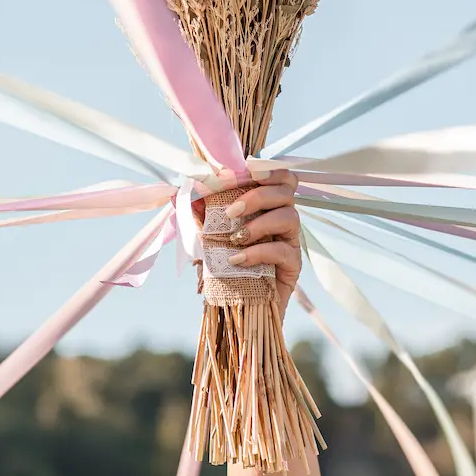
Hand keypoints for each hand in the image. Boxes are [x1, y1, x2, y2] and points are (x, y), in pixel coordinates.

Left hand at [202, 167, 302, 315]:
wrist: (236, 307)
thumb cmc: (226, 267)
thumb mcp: (209, 237)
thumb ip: (201, 215)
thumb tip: (181, 193)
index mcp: (268, 206)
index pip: (280, 177)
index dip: (267, 169)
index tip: (244, 171)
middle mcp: (283, 219)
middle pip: (286, 190)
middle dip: (257, 195)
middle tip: (231, 212)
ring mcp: (290, 242)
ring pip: (289, 217)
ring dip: (259, 223)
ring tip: (235, 238)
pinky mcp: (293, 265)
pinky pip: (282, 251)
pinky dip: (257, 252)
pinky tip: (237, 260)